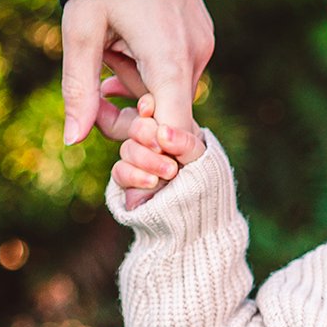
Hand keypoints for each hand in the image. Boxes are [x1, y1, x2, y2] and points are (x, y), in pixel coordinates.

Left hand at [61, 0, 213, 147]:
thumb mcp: (81, 33)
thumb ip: (79, 89)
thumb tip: (73, 139)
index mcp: (169, 59)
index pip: (172, 131)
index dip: (145, 143)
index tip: (112, 130)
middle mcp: (195, 56)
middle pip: (167, 113)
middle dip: (128, 111)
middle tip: (94, 88)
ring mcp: (202, 45)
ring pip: (170, 92)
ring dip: (136, 86)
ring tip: (109, 52)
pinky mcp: (201, 36)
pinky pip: (176, 72)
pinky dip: (149, 71)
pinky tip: (124, 50)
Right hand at [105, 89, 204, 210]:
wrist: (199, 220)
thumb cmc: (206, 182)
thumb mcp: (200, 157)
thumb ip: (184, 141)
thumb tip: (161, 131)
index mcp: (170, 126)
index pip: (151, 106)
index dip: (147, 106)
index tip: (149, 109)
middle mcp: (152, 141)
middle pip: (135, 126)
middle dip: (146, 134)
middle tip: (162, 146)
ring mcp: (139, 161)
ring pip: (128, 149)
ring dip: (147, 159)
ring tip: (170, 172)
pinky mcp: (128, 181)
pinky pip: (120, 171)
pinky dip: (135, 176)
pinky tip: (152, 182)